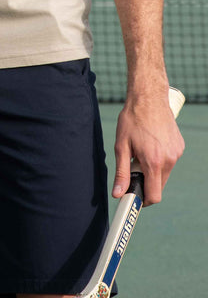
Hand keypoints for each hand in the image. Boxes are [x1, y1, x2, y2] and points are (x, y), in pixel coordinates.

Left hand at [113, 90, 183, 204]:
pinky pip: (169, 161)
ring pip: (164, 173)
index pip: (154, 195)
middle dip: (146, 182)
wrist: (149, 98)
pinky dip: (160, 159)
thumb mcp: (121, 146)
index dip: (143, 199)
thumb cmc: (132, 119)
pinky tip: (151, 144)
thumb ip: (121, 172)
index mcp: (154, 162)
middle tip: (133, 167)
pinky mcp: (179, 146)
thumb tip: (118, 194)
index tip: (134, 195)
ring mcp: (177, 153)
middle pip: (159, 185)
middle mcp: (169, 160)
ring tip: (141, 151)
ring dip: (153, 169)